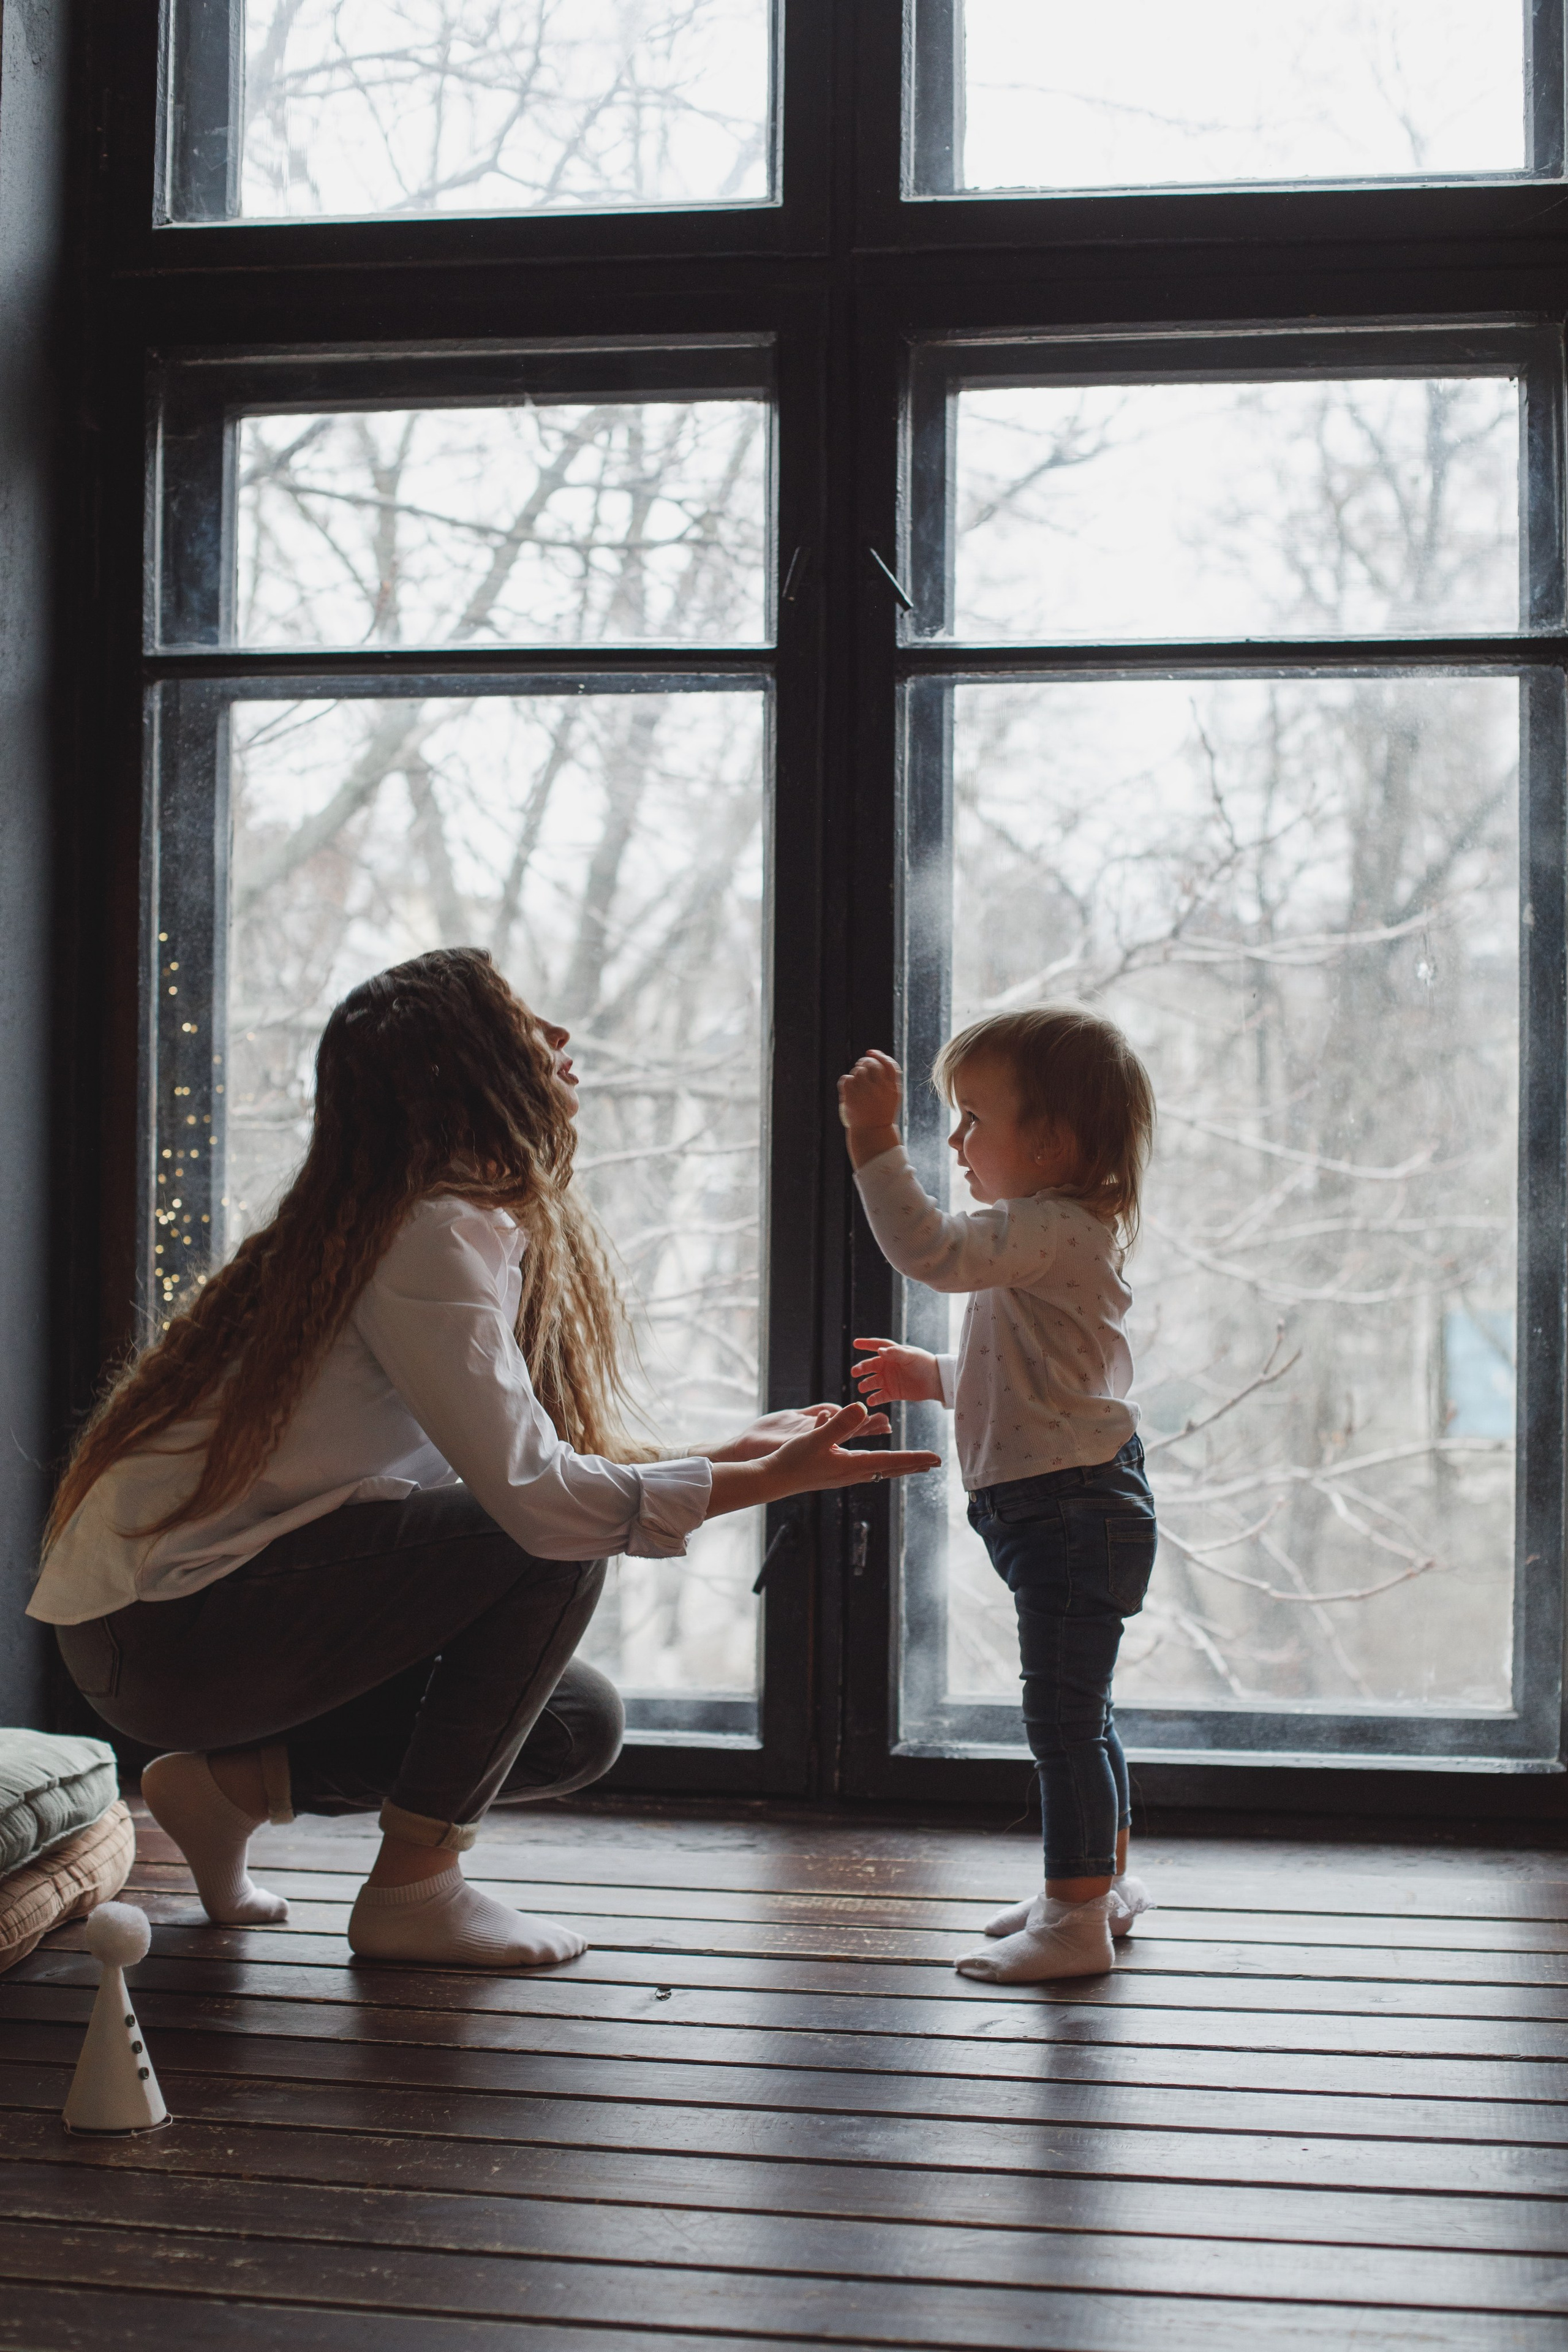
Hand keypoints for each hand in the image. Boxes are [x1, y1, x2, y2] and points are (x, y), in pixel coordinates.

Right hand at [703, 1401, 939, 1518]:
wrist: (772, 1479)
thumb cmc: (792, 1459)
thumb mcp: (815, 1437)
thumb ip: (839, 1423)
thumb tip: (862, 1408)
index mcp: (852, 1465)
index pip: (891, 1461)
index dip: (915, 1458)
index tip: (935, 1458)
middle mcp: (852, 1473)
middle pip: (890, 1468)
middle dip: (913, 1464)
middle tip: (935, 1463)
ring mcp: (843, 1475)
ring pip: (879, 1470)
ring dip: (899, 1466)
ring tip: (914, 1464)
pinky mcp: (834, 1474)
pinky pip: (866, 1469)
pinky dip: (880, 1465)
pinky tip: (878, 1465)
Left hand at [837, 1050, 903, 1169]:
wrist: (872, 1132)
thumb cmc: (882, 1112)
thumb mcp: (892, 1096)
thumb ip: (888, 1079)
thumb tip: (875, 1057)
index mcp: (892, 1089)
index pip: (888, 1065)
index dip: (879, 1055)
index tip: (871, 1052)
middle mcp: (880, 1090)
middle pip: (872, 1064)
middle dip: (865, 1061)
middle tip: (861, 1065)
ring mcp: (865, 1094)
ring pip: (858, 1071)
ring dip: (856, 1072)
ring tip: (857, 1081)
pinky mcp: (851, 1098)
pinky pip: (846, 1079)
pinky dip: (847, 1080)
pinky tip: (849, 1087)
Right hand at [852, 1338, 943, 1406]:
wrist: (936, 1382)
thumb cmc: (924, 1364)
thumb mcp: (911, 1356)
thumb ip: (895, 1354)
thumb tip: (879, 1351)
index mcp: (893, 1354)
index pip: (877, 1346)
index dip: (867, 1344)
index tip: (855, 1343)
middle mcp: (888, 1366)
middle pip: (871, 1366)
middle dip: (862, 1368)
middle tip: (855, 1372)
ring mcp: (890, 1380)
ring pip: (873, 1382)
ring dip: (866, 1384)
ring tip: (862, 1388)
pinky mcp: (893, 1392)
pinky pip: (881, 1396)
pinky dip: (874, 1398)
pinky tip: (870, 1400)